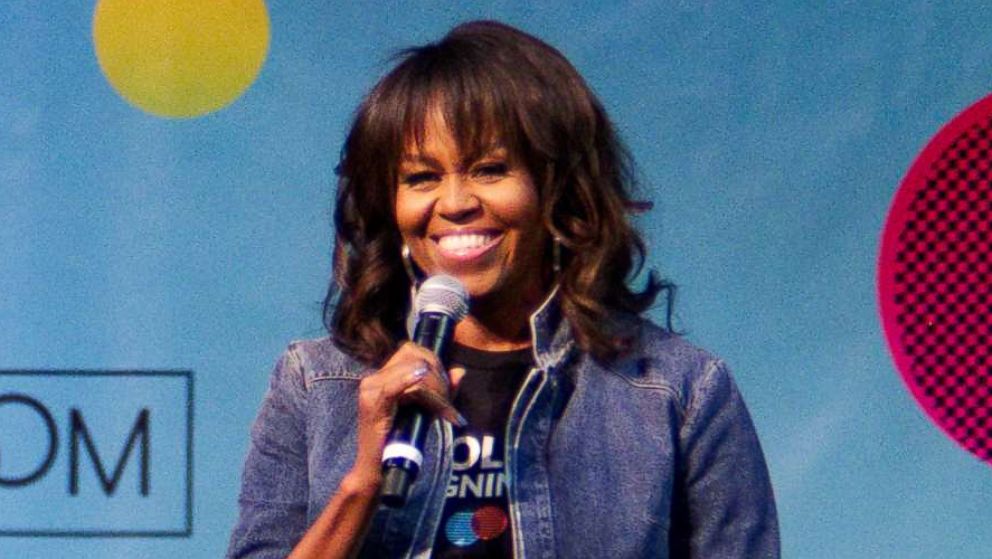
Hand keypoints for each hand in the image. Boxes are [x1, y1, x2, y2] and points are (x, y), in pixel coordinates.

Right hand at [350, 342, 464, 488]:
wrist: (376, 468)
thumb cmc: (398, 442)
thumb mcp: (424, 410)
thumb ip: (441, 391)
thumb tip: (459, 371)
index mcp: (381, 377)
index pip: (411, 351)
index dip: (434, 364)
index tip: (446, 389)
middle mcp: (373, 378)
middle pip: (415, 357)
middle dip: (438, 376)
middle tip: (448, 402)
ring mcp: (370, 389)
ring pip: (414, 370)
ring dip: (436, 389)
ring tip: (445, 410)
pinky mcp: (372, 402)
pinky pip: (401, 386)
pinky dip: (424, 392)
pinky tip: (436, 400)